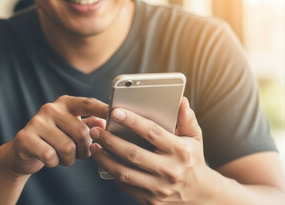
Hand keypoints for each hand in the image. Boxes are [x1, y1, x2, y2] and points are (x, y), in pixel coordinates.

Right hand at [0, 95, 107, 178]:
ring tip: (63, 156)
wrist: (22, 152)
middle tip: (80, 154)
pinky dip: (54, 163)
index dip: (104, 110)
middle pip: (81, 132)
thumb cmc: (54, 140)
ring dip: (69, 159)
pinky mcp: (25, 137)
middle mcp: (50, 108)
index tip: (117, 115)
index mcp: (65, 103)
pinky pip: (50, 156)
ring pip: (67, 147)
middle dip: (85, 150)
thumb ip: (90, 124)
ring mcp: (36, 122)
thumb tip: (106, 122)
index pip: (88, 103)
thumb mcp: (72, 130)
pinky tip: (49, 159)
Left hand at [90, 98, 214, 203]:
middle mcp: (170, 171)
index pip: (152, 133)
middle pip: (133, 154)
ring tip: (94, 147)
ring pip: (124, 173)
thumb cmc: (192, 160)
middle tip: (95, 130)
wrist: (201, 196)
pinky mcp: (151, 201)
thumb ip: (186, 119)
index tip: (115, 112)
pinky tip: (105, 161)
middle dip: (110, 140)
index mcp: (180, 151)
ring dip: (105, 159)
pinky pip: (126, 186)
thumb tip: (181, 101)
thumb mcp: (194, 139)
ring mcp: (160, 188)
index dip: (132, 121)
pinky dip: (112, 173)